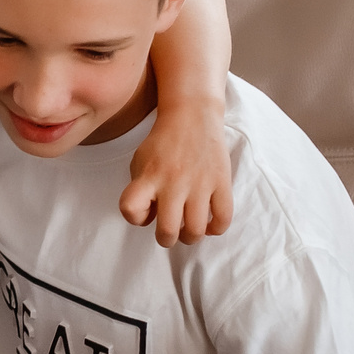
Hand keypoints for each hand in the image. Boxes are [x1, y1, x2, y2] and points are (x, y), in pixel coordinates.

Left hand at [121, 100, 232, 247]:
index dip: (136, 217)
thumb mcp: (140, 161)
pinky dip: (215, 228)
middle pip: (167, 231)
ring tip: (189, 230)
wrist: (192, 115)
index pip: (130, 210)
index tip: (145, 210)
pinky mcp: (221, 182)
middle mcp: (173, 182)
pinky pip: (222, 218)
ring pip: (195, 230)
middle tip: (170, 232)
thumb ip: (141, 190)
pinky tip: (209, 223)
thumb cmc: (163, 143)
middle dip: (166, 239)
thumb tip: (154, 218)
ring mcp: (199, 183)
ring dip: (190, 237)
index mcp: (149, 176)